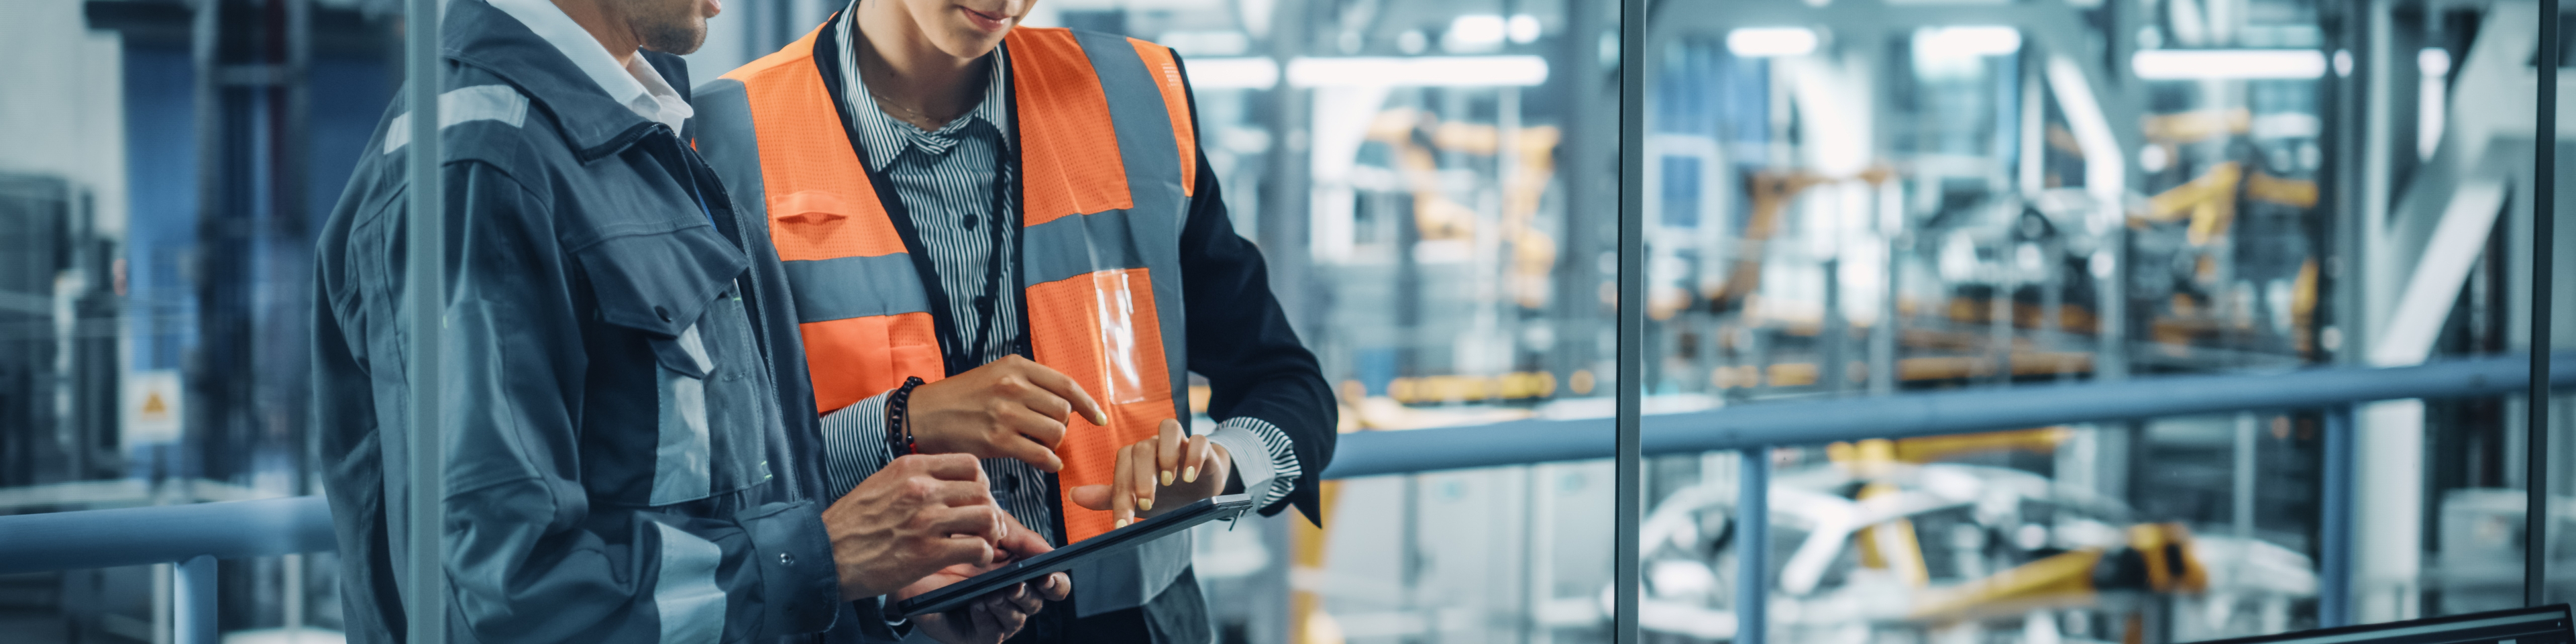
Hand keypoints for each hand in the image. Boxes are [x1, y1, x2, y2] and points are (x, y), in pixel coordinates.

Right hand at [823, 453, 1009, 599]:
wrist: (824, 555)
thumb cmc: (849, 525)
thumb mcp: (880, 483)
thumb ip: (913, 478)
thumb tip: (945, 483)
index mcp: (911, 468)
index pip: (970, 464)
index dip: (981, 484)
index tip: (976, 499)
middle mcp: (921, 488)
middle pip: (983, 490)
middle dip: (990, 510)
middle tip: (984, 526)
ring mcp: (926, 520)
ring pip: (987, 516)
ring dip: (990, 533)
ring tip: (982, 543)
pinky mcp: (928, 552)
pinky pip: (977, 547)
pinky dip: (982, 555)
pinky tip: (973, 560)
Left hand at [893, 514, 1073, 643]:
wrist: (912, 559)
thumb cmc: (952, 544)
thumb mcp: (990, 529)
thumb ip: (1021, 537)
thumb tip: (1049, 551)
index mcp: (1022, 571)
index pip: (1052, 583)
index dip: (1055, 581)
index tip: (1046, 575)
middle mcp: (1012, 596)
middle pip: (1039, 602)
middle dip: (1029, 594)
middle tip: (1016, 584)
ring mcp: (996, 615)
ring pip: (1018, 618)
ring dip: (1007, 605)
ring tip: (992, 591)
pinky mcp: (977, 632)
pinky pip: (993, 632)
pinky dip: (988, 618)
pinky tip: (977, 603)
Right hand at [906, 355, 1107, 471]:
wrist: (924, 414)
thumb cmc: (961, 397)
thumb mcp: (995, 374)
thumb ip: (1028, 382)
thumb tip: (1065, 403)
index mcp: (1015, 366)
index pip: (1066, 385)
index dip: (1088, 404)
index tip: (1099, 418)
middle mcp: (1012, 386)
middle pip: (1064, 411)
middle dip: (1063, 425)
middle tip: (1049, 432)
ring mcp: (1005, 413)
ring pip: (1055, 433)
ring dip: (1054, 444)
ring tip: (1040, 445)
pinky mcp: (997, 440)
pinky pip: (1041, 455)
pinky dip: (1050, 463)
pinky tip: (1047, 464)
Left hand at [1070, 418, 1230, 526]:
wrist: (1201, 490)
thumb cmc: (1165, 494)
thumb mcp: (1137, 500)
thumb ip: (1108, 496)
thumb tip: (1073, 495)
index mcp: (1136, 457)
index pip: (1123, 466)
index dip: (1122, 494)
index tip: (1124, 523)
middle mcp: (1155, 445)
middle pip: (1143, 447)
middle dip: (1142, 477)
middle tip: (1146, 503)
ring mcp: (1180, 443)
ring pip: (1168, 429)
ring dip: (1167, 455)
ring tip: (1168, 481)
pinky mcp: (1203, 446)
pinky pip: (1199, 440)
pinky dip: (1194, 455)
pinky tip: (1190, 476)